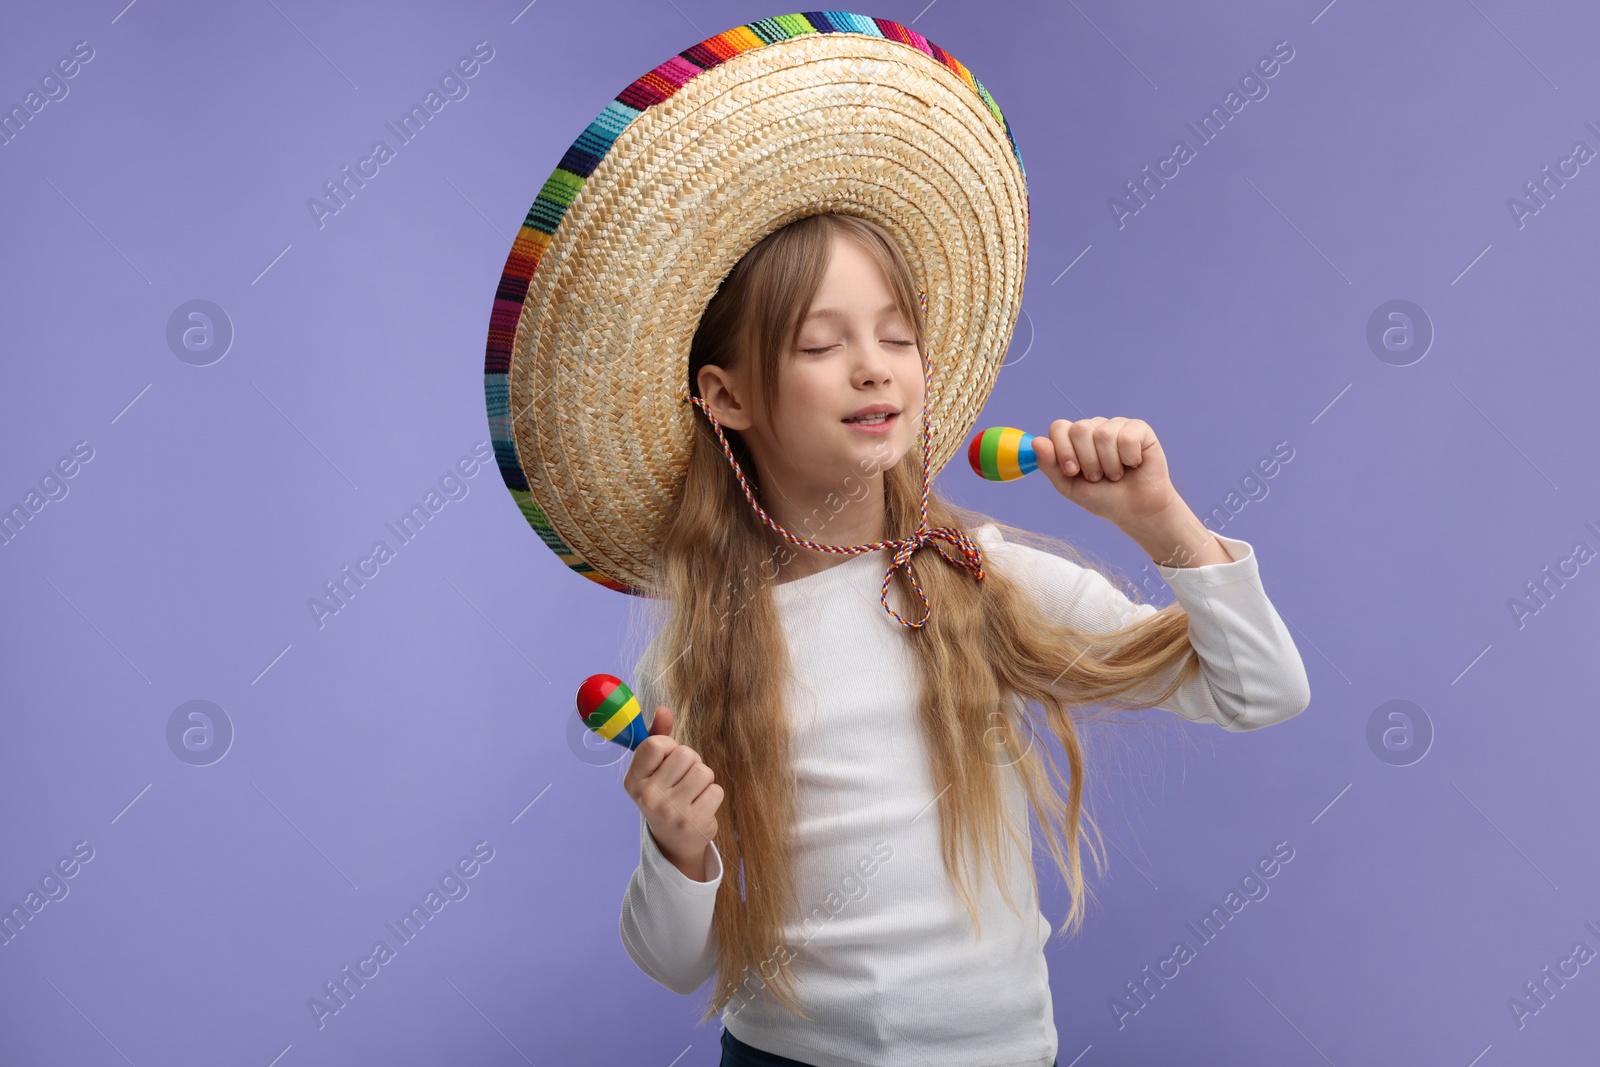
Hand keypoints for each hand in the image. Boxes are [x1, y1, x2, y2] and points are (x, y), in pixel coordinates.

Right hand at [622, 704, 723, 881]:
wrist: (673, 840)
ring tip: (693, 792)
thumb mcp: (654, 769)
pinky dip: (713, 795)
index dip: (669, 746)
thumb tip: (663, 710)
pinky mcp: (694, 823)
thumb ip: (657, 737)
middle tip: (683, 779)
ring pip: (703, 771)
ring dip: (704, 778)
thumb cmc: (665, 794)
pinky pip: (716, 790)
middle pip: (685, 754)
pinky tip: (701, 806)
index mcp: (633, 780)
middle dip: (691, 762)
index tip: (668, 759)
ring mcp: (671, 812)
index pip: (656, 744)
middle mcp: (648, 797)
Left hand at [1032, 417, 1177, 527]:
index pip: (1059, 428)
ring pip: (1103, 434)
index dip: (1063, 450)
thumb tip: (1036, 441)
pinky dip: (1129, 458)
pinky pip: (1127, 437)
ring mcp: (1116, 425)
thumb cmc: (1102, 497)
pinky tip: (1133, 464)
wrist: (1134, 510)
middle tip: (1097, 476)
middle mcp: (1094, 427)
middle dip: (1087, 461)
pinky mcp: (1139, 429)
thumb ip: (1050, 465)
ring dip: (1109, 464)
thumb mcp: (1069, 486)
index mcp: (1074, 439)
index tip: (1072, 471)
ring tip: (1115, 474)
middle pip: (1079, 429)